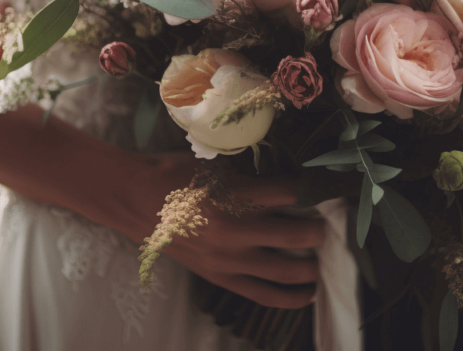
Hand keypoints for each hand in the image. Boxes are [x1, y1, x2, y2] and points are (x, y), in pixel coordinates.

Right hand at [124, 153, 323, 309]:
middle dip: (320, 228)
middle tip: (330, 221)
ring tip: (324, 255)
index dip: (313, 188)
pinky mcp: (220, 277)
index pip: (290, 193)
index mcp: (233, 195)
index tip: (327, 186)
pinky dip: (291, 297)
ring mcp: (228, 259)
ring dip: (313, 263)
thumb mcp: (216, 166)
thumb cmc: (175, 175)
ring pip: (287, 269)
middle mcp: (234, 230)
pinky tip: (309, 292)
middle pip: (297, 234)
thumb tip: (290, 182)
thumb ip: (252, 177)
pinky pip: (264, 294)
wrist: (133, 200)